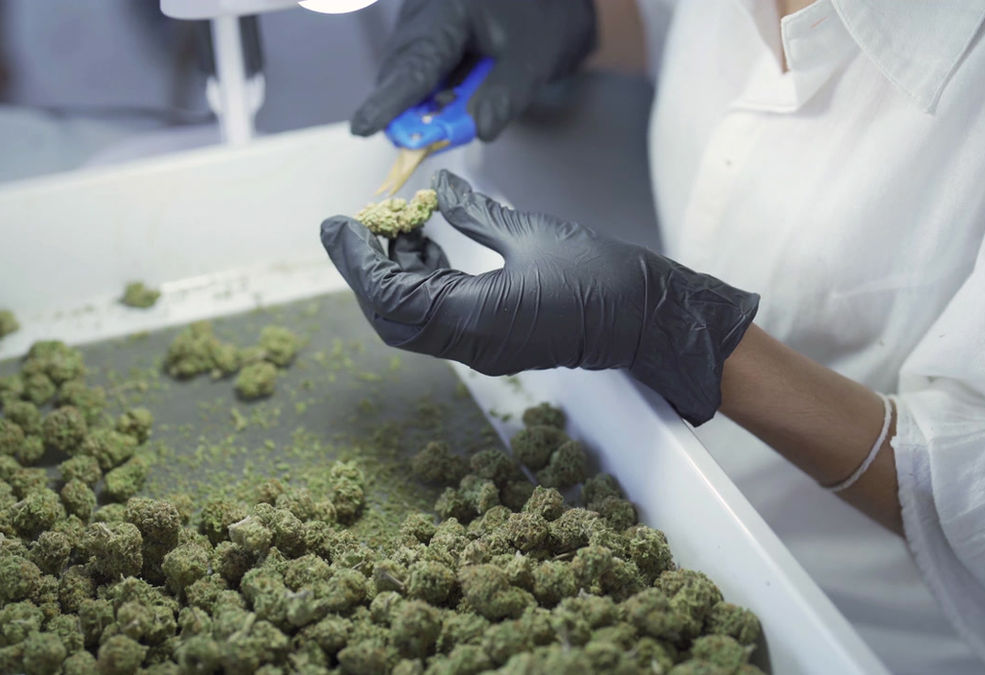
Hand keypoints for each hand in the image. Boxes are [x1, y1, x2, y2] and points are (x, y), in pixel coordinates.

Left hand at [320, 171, 759, 424]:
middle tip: (355, 225)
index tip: (338, 226)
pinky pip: (437, 317)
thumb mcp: (530, 233)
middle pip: (392, 314)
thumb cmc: (600, 276)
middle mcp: (471, 342)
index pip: (392, 297)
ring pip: (411, 318)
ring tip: (396, 224)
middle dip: (367, 269)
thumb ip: (474, 213)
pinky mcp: (491, 340)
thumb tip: (437, 190)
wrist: (646, 319)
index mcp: (476, 318)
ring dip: (393, 273)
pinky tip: (425, 244)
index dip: (357, 263)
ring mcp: (480, 347)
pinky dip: (420, 282)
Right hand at [350, 0, 596, 141]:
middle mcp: (424, 12)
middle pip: (400, 69)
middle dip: (406, 112)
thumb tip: (479, 132)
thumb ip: (505, 96)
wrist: (549, 1)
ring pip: (406, 73)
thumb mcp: (533, 60)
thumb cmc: (543, 20)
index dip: (390, 101)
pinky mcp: (424, 34)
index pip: (414, 62)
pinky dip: (430, 94)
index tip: (363, 127)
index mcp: (448, 10)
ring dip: (422, 105)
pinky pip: (417, 70)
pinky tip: (454, 100)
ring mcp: (419, 21)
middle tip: (416, 144)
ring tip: (450, 118)